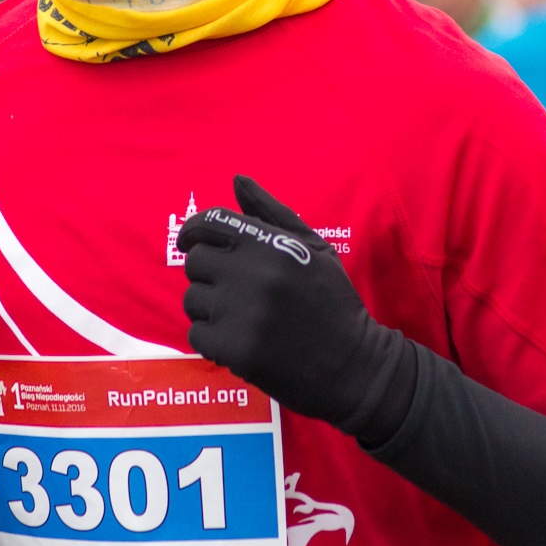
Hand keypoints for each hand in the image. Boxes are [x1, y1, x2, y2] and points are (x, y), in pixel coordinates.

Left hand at [179, 175, 404, 435]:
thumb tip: (237, 180)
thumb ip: (270, 212)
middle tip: (233, 291)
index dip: (193, 231)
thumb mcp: (312, 247)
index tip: (191, 244)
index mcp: (270, 244)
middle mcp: (252, 273)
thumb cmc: (332, 301)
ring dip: (210, 310)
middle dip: (208, 275)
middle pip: (195, 262)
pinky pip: (197, 336)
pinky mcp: (235, 349)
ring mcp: (241, 312)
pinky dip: (213, 342)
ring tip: (243, 319)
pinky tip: (242, 342)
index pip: (209, 223)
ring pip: (193, 301)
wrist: (354, 364)